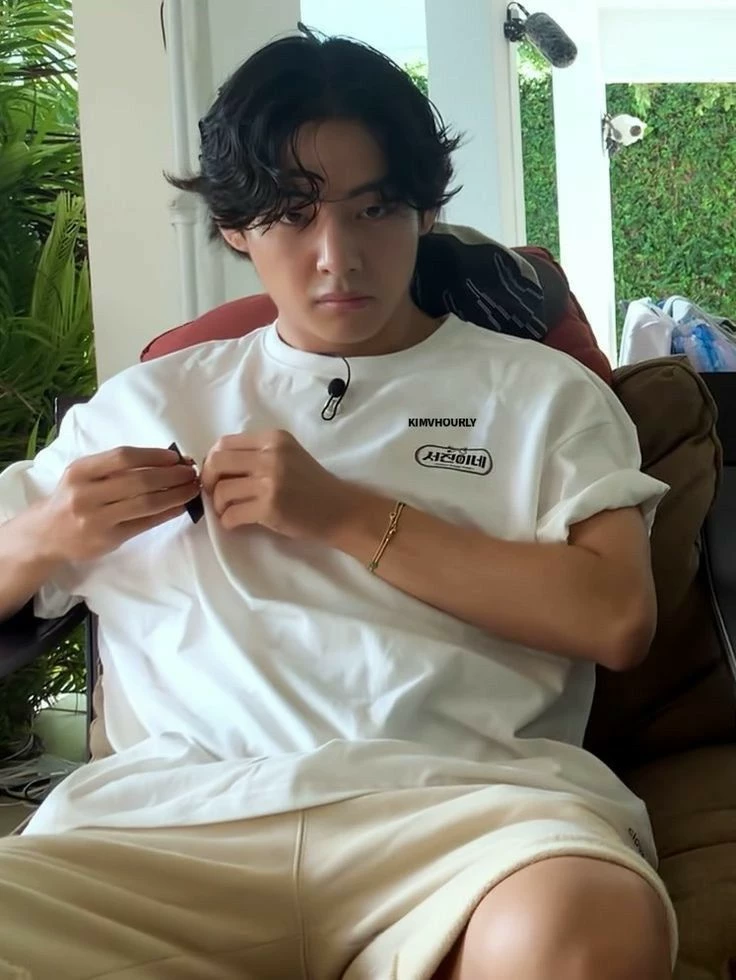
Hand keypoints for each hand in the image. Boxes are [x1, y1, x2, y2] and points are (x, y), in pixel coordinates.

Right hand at [39, 447, 200, 562]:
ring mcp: (96, 519)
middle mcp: (86, 493)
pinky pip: (144, 523)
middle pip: (139, 481)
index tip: (176, 457)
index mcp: (81, 471)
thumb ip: (115, 468)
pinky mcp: (108, 539)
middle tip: (191, 473)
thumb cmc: (73, 498)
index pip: (124, 457)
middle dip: (172, 475)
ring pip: (146, 503)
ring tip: (192, 489)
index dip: (154, 455)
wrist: (45, 535)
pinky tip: (180, 507)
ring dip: (175, 495)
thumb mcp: (83, 475)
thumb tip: (165, 460)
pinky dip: (167, 514)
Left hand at [200, 429, 354, 539]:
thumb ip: (257, 454)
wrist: (340, 510)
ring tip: (229, 510)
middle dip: (208, 480)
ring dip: (219, 505)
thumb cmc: (312, 485)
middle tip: (215, 494)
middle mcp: (271, 455)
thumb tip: (215, 465)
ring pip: (221, 491)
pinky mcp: (270, 508)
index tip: (216, 476)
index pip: (224, 443)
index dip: (212, 461)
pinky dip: (228, 521)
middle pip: (216, 462)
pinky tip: (236, 523)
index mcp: (273, 439)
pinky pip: (231, 514)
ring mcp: (270, 482)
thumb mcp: (288, 455)